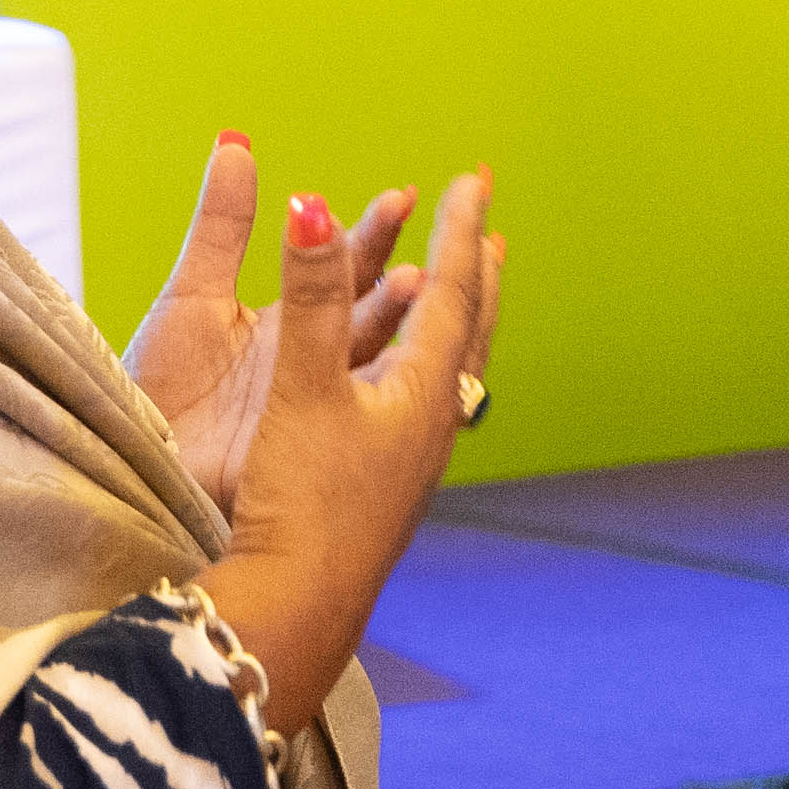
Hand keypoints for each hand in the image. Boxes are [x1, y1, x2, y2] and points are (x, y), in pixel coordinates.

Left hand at [127, 135, 420, 516]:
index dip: (377, 234)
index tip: (404, 197)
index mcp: (292, 327)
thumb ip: (222, 225)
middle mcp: (313, 366)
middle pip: (371, 314)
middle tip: (423, 245)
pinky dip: (371, 385)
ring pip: (369, 361)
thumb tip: (236, 144)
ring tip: (415, 284)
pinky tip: (392, 358)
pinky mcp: (301, 448)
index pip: (348, 271)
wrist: (121, 455)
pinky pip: (348, 415)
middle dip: (402, 277)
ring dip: (395, 323)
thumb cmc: (155, 388)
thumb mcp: (192, 293)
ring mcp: (312, 408)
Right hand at [194, 167, 501, 735]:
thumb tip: (312, 207)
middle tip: (489, 229)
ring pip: (453, 371)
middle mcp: (432, 425)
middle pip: (470, 332)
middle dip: (477, 274)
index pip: (452, 293)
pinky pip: (429, 406)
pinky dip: (429, 369)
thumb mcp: (302, 388)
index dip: (459, 231)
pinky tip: (412, 390)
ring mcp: (415, 462)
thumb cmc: (302, 503)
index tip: (473, 180)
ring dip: (457, 323)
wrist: (299, 608)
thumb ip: (309, 297)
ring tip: (460, 296)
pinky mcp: (390, 491)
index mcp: (422, 392)